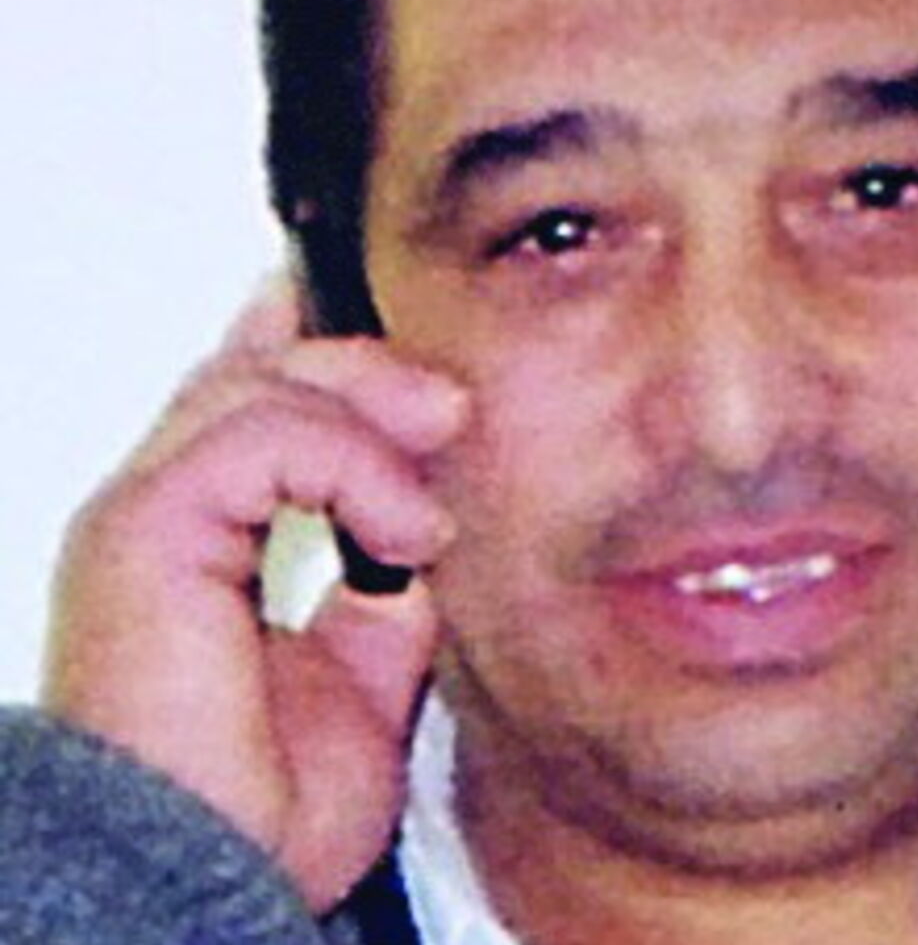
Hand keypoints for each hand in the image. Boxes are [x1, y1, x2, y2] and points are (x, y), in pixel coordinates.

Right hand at [43, 285, 469, 912]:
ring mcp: (147, 514)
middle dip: (370, 375)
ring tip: (435, 504)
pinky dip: (350, 466)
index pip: (254, 401)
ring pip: (260, 387)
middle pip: (260, 373)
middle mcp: (167, 512)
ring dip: (373, 417)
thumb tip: (420, 530)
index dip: (328, 355)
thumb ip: (386, 590)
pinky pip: (260, 439)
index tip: (419, 362)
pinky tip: (404, 534)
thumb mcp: (367, 674)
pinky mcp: (143, 531)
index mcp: (206, 537)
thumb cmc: (270, 806)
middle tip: (455, 410)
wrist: (224, 880)